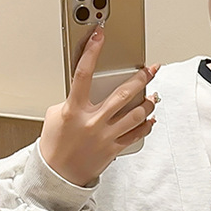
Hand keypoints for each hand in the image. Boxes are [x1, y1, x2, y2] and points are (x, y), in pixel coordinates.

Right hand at [40, 25, 159, 185]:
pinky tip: (151, 118)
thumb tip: (87, 90)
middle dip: (140, 78)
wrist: (58, 175)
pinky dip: (146, 125)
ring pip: (135, 114)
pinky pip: (136, 134)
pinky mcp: (114, 148)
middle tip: (151, 68)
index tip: (100, 35)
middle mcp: (92, 121)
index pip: (83, 73)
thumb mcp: (55, 116)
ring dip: (149, 103)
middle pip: (123, 94)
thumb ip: (72, 100)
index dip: (92, 51)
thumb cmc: (55, 144)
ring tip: (154, 95)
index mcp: (74, 109)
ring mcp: (105, 136)